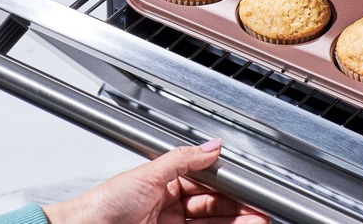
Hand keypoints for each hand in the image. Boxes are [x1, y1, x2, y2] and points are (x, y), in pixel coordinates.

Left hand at [41, 138, 269, 223]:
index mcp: (164, 184)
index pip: (204, 182)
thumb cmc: (102, 205)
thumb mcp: (147, 174)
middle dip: (238, 206)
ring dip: (237, 221)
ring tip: (257, 220)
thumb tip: (211, 146)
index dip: (227, 185)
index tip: (247, 187)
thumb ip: (182, 159)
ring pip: (212, 222)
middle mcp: (169, 206)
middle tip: (259, 208)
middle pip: (213, 205)